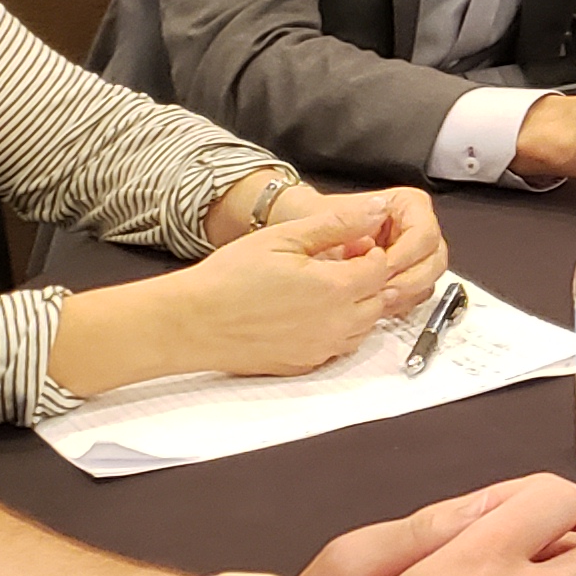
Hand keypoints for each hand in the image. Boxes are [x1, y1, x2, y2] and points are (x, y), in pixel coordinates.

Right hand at [156, 205, 432, 373]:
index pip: (381, 268)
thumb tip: (375, 210)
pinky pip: (339, 348)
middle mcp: (336, 324)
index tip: (349, 244)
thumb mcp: (285, 236)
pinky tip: (310, 313)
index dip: (370, 251)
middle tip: (336, 264)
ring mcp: (321, 349)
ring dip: (356, 306)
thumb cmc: (231, 276)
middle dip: (368, 279)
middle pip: (379, 299)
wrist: (194, 322)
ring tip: (323, 287)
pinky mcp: (306, 365)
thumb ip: (337, 224)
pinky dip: (338, 329)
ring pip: (364, 327)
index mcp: (334, 289)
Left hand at [286, 185, 447, 323]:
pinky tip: (376, 305)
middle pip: (434, 260)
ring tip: (375, 300)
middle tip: (381, 291)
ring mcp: (416, 257)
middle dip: (409, 279)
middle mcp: (418, 229)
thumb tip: (379, 211)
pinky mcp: (408, 279)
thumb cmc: (312, 221)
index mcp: (408, 205)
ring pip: (429, 281)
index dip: (406, 253)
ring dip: (405, 294)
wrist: (299, 240)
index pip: (424, 233)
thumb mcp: (324, 215)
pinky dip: (400, 304)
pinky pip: (417, 297)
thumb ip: (350, 215)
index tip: (381, 267)